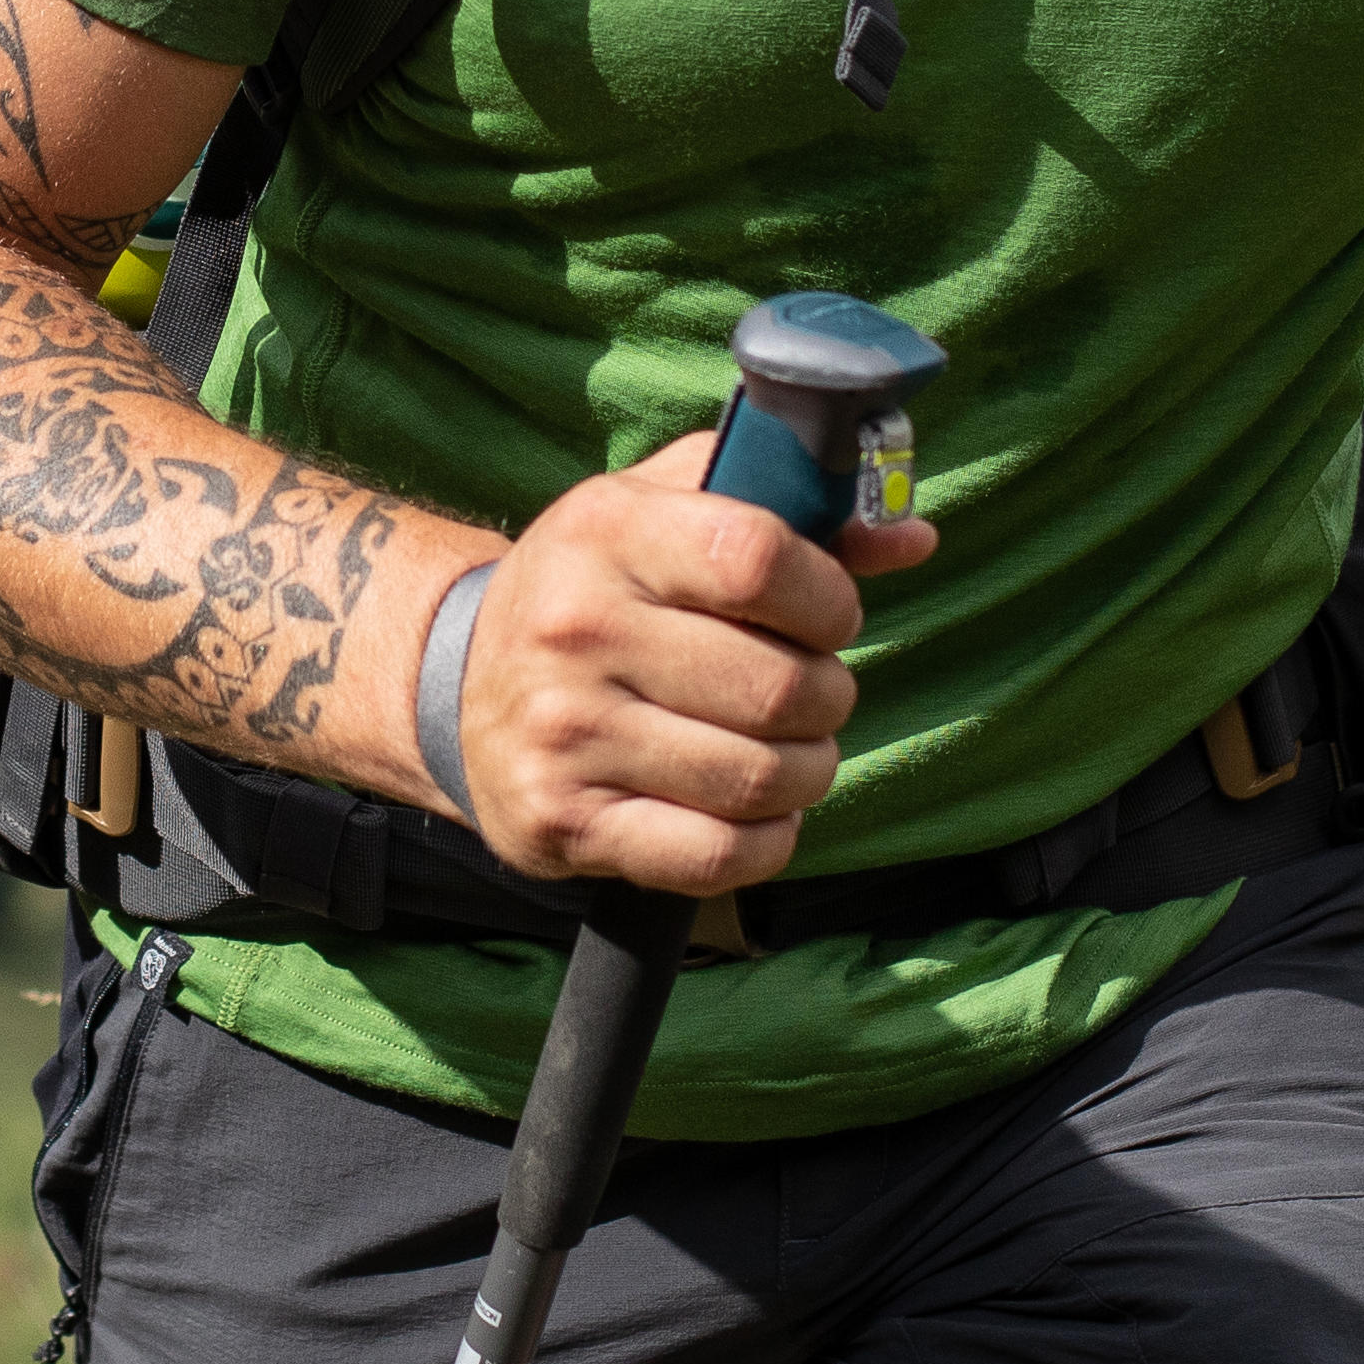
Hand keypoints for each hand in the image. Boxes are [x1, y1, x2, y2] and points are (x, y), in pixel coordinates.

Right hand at [435, 427, 941, 892]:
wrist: (451, 682)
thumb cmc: (594, 587)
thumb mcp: (666, 511)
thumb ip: (788, 507)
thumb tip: (913, 537)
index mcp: (607, 532)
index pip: (760, 560)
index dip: (828, 599)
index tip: (828, 616)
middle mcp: (577, 631)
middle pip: (779, 690)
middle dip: (829, 698)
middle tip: (814, 694)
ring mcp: (565, 736)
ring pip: (759, 781)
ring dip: (806, 773)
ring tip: (790, 752)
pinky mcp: (564, 824)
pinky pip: (717, 855)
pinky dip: (767, 841)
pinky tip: (754, 811)